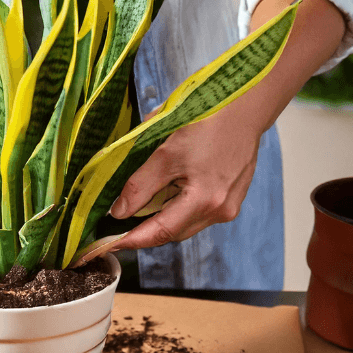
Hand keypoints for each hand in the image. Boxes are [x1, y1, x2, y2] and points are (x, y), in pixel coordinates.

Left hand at [109, 100, 260, 248]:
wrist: (243, 107)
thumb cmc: (206, 122)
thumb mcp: (164, 153)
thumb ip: (139, 186)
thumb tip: (119, 211)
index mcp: (205, 201)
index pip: (160, 232)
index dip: (132, 240)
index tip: (109, 245)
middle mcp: (220, 211)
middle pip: (173, 232)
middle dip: (144, 230)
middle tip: (117, 226)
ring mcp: (228, 206)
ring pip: (184, 223)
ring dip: (161, 218)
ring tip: (138, 205)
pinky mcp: (231, 197)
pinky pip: (197, 212)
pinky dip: (176, 207)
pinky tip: (165, 193)